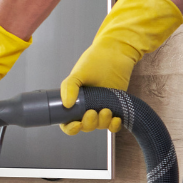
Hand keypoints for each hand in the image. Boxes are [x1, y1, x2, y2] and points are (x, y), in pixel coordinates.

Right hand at [59, 0, 182, 133]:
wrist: (116, 54)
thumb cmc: (95, 61)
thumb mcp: (78, 73)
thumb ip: (69, 87)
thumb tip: (67, 104)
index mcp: (74, 101)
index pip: (67, 122)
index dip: (70, 128)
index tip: (75, 125)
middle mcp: (86, 107)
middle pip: (85, 126)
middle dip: (88, 123)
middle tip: (92, 112)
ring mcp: (101, 108)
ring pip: (99, 126)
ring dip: (102, 122)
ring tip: (106, 110)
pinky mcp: (115, 108)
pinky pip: (113, 125)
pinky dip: (114, 125)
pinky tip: (116, 118)